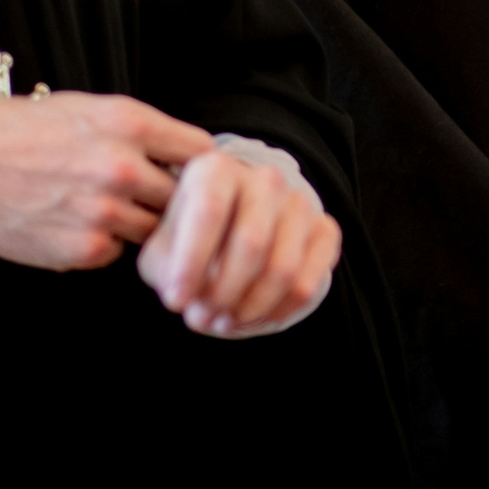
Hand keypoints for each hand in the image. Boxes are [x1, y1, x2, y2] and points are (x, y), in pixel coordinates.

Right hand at [0, 92, 211, 270]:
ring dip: (140, 224)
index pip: (199, 150)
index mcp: (127, 121)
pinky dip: (107, 244)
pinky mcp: (83, 250)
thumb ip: (136, 130)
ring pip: (153, 229)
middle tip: (156, 201)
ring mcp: (104, 211)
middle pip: (185, 197)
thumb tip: (178, 155)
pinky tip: (78, 225)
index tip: (196, 175)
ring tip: (110, 210)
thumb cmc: (16, 130)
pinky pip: (117, 253)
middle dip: (175, 201)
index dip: (200, 165)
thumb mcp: (84, 108)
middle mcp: (122, 165)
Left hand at [140, 149, 342, 336]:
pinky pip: (308, 283)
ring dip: (249, 309)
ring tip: (223, 320)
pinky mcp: (325, 229)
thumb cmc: (189, 240)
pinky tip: (252, 317)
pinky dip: (277, 312)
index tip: (176, 302)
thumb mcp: (163, 249)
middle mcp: (264, 177)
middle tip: (202, 317)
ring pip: (283, 269)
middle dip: (223, 294)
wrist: (229, 230)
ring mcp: (300, 202)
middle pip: (252, 243)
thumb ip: (169, 271)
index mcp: (217, 168)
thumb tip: (190, 300)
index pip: (209, 211)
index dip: (191, 263)